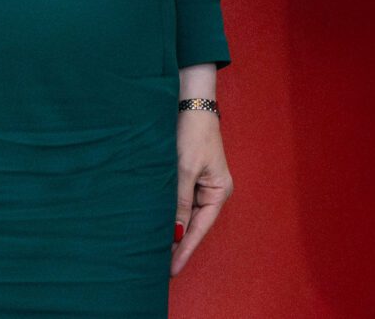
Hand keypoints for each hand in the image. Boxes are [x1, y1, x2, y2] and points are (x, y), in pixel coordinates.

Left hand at [172, 107, 230, 275]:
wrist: (191, 105)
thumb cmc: (193, 134)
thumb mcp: (185, 170)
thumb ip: (180, 202)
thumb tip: (175, 232)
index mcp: (219, 192)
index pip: (200, 228)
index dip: (186, 250)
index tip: (172, 270)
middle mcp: (212, 192)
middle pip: (193, 225)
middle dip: (178, 244)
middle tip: (159, 267)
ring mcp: (201, 186)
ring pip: (185, 215)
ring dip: (172, 230)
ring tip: (155, 252)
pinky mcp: (189, 179)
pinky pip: (179, 203)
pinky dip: (169, 215)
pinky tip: (157, 227)